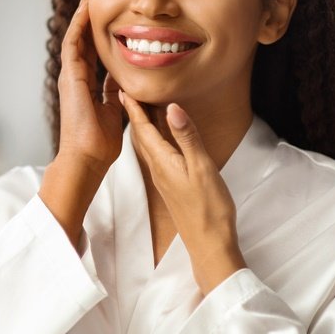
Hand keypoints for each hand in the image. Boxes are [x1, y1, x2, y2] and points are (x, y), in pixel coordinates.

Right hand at [54, 0, 123, 171]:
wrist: (88, 158)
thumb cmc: (102, 143)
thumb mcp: (117, 110)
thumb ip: (119, 93)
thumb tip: (130, 82)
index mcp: (88, 84)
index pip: (95, 50)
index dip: (102, 29)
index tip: (113, 10)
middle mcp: (77, 76)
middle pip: (84, 37)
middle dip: (91, 13)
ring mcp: (71, 75)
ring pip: (76, 35)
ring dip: (83, 12)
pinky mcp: (69, 76)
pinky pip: (73, 44)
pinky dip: (79, 24)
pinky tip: (85, 7)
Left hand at [118, 95, 245, 293]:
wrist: (210, 245)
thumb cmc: (209, 209)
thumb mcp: (201, 168)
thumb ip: (187, 137)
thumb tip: (172, 107)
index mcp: (162, 162)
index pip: (143, 129)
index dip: (134, 108)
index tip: (124, 88)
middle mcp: (158, 169)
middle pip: (142, 136)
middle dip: (136, 113)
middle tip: (130, 92)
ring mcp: (165, 179)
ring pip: (150, 146)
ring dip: (145, 126)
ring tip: (144, 108)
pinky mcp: (173, 186)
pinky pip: (160, 156)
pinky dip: (157, 140)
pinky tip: (164, 138)